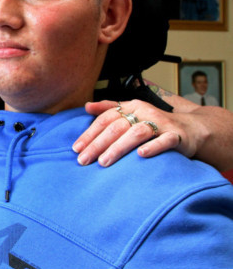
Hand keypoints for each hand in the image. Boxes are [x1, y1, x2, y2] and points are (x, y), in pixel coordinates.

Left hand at [74, 100, 193, 166]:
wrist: (193, 128)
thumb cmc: (157, 122)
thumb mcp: (133, 112)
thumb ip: (110, 108)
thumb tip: (87, 106)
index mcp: (132, 107)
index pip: (105, 119)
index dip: (89, 134)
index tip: (76, 148)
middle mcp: (145, 112)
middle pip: (116, 127)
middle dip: (97, 144)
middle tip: (83, 160)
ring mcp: (161, 123)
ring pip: (136, 133)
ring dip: (118, 148)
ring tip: (104, 162)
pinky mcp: (177, 136)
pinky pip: (164, 140)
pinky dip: (153, 147)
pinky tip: (140, 155)